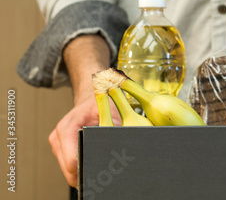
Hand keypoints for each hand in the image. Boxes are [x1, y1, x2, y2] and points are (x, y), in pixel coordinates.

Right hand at [48, 34, 118, 186]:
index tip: (103, 169)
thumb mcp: (110, 109)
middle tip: (107, 174)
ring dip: (84, 171)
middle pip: (70, 170)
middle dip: (87, 173)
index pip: (72, 160)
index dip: (88, 167)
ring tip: (103, 169)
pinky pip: (71, 166)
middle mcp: (58, 139)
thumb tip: (122, 138)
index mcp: (67, 129)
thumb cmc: (99, 101)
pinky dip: (83, 167)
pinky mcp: (62, 150)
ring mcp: (58, 146)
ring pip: (69, 171)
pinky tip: (96, 164)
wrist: (90, 97)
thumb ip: (113, 123)